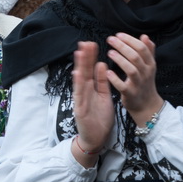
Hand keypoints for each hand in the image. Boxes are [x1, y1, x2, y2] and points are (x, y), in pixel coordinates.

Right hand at [70, 41, 113, 165]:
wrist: (96, 139)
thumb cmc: (100, 118)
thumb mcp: (104, 96)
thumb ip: (102, 82)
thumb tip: (102, 64)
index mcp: (91, 89)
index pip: (91, 70)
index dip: (91, 57)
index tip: (92, 44)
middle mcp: (84, 92)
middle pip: (84, 72)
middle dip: (84, 58)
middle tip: (85, 42)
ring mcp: (81, 100)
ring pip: (80, 81)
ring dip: (79, 67)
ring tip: (80, 53)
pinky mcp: (80, 110)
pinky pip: (80, 96)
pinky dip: (78, 85)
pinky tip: (77, 74)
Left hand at [106, 33, 164, 126]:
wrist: (146, 105)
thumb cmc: (145, 82)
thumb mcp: (149, 66)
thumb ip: (148, 51)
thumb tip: (145, 36)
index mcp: (150, 64)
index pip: (142, 48)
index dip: (130, 40)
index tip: (118, 35)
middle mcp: (146, 73)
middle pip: (136, 56)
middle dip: (123, 46)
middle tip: (110, 39)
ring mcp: (139, 84)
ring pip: (131, 70)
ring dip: (120, 60)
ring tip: (109, 52)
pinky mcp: (130, 94)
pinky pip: (123, 86)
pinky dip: (115, 79)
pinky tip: (107, 72)